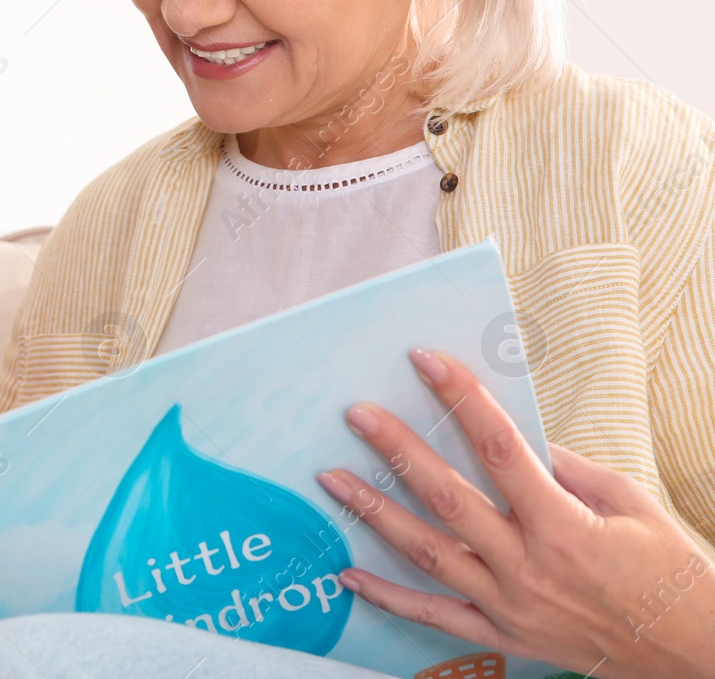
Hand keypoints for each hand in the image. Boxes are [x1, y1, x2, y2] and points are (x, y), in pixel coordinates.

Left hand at [314, 348, 714, 678]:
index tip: (427, 361)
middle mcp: (529, 567)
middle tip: (358, 414)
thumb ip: (566, 469)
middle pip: (448, 499)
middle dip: (398, 451)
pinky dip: (386, 596)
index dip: (463, 400)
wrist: (690, 655)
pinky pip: (432, 615)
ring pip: (426, 553)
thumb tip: (514, 435)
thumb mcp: (629, 505)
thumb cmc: (666, 572)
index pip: (502, 450)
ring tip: (331, 479)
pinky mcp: (501, 634)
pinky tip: (347, 571)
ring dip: (374, 513)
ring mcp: (509, 604)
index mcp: (564, 526)